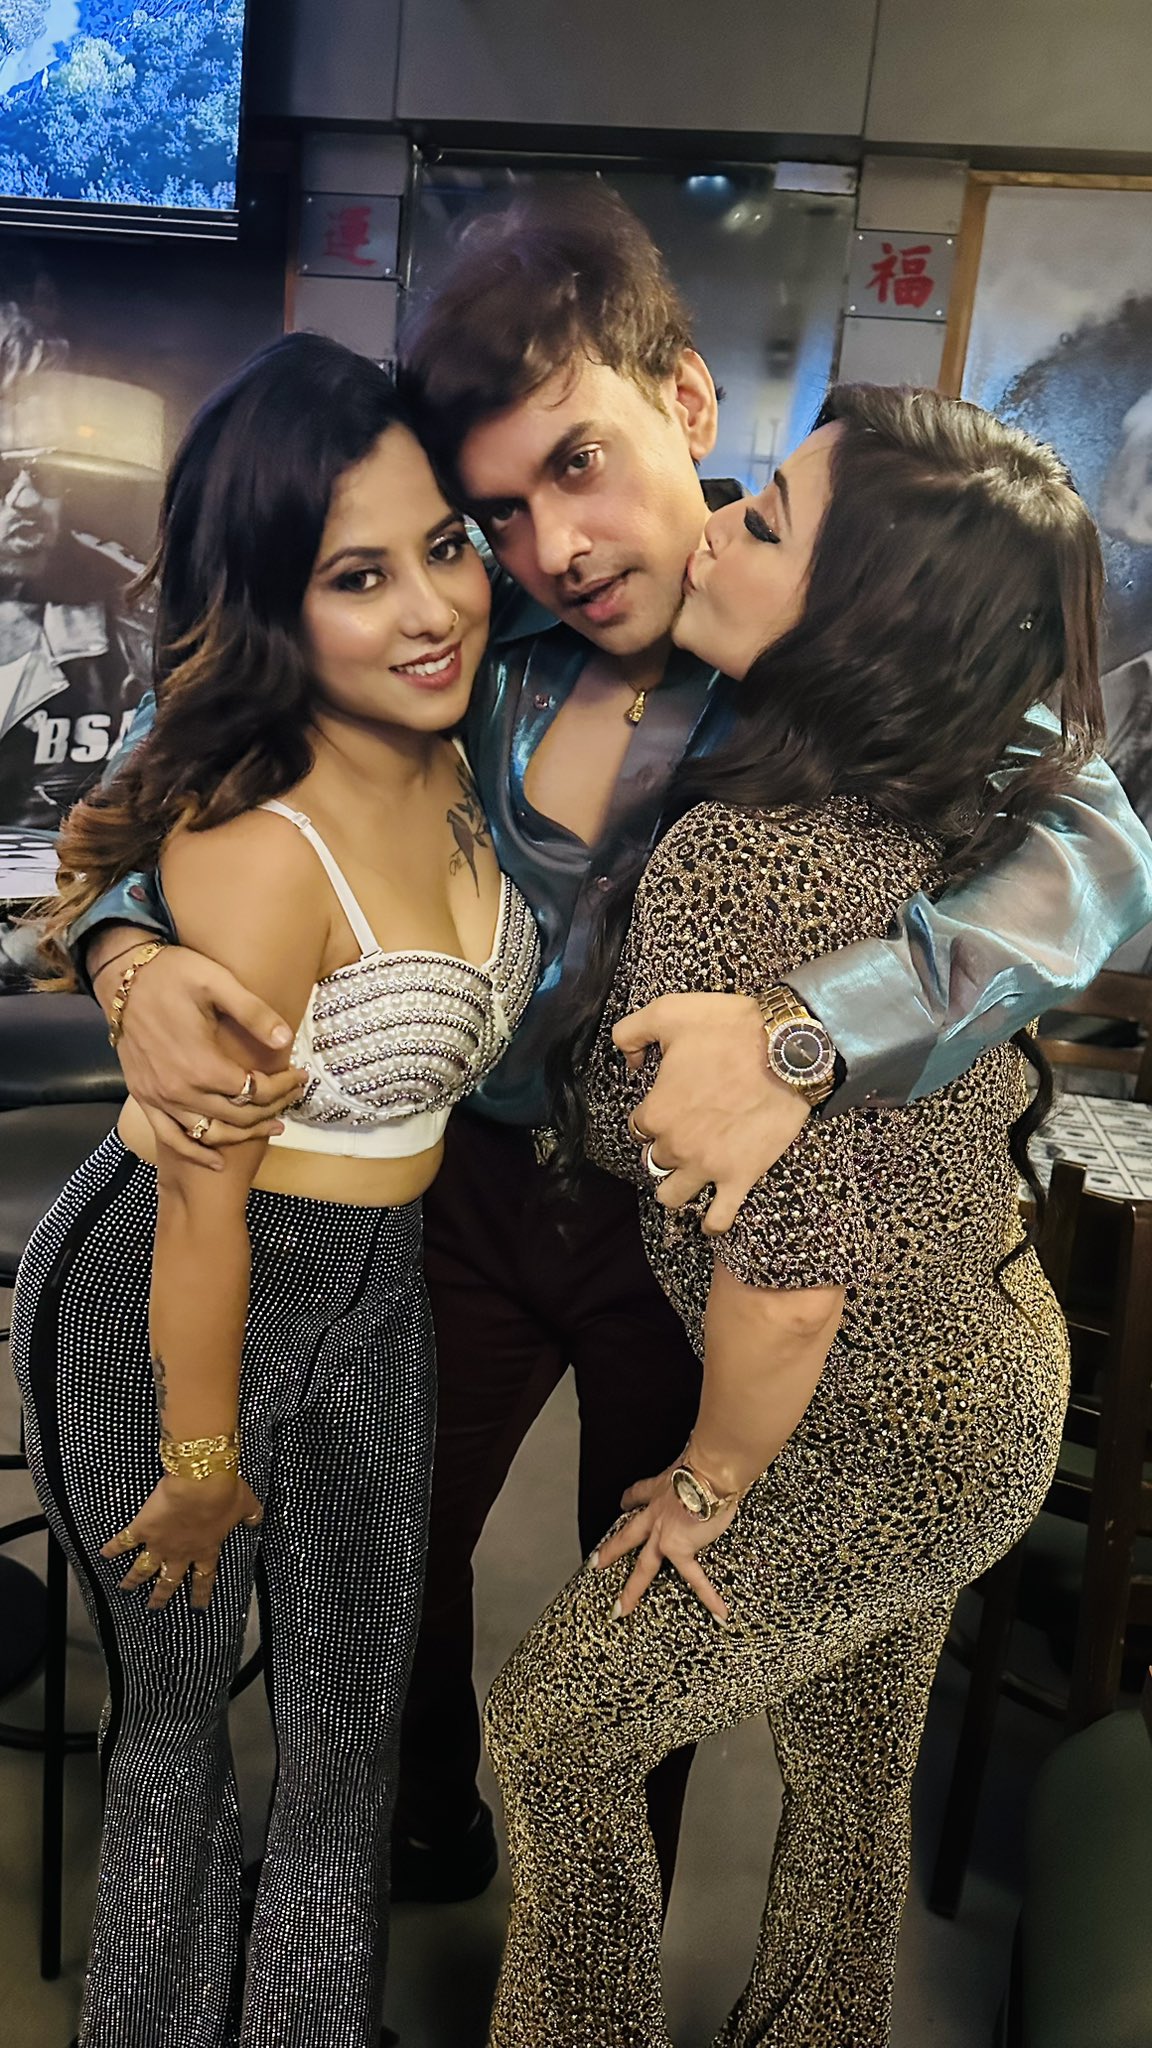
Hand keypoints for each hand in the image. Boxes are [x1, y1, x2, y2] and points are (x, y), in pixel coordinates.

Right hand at [94, 944, 305, 1167]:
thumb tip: (286, 1040)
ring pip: (210, 1133)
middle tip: (292, 1097)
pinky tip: (216, 1161)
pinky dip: (195, 1153)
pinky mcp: (144, 1098)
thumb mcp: (217, 982)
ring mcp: (159, 1098)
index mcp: (202, 1064)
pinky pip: (171, 1137)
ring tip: (271, 1126)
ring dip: (243, 1135)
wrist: (122, 978)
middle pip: (238, 1115)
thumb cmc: (172, 975)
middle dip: (272, 1109)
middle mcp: (180, 1090)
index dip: (283, 1087)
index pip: (255, 1090)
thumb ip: (254, 1013)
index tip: (300, 1076)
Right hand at [101, 1472, 263, 1610]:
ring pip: (143, 1568)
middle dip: (161, 1596)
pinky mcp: (143, 1529)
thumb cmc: (225, 1493)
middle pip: (169, 1581)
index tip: (197, 1608)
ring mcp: (160, 1543)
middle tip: (154, 1608)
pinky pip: (124, 1541)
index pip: (204, 1578)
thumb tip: (257, 1520)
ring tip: (124, 1589)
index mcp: (207, 1549)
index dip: (200, 1594)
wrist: (201, 1481)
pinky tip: (103, 1555)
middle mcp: (182, 1553)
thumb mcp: (246, 1505)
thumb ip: (252, 1516)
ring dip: (133, 1579)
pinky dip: (113, 1548)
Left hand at [592, 1466, 736, 1620]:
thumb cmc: (706, 1463)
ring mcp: (665, 1534)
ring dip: (631, 1590)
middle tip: (596, 1563)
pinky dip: (708, 1596)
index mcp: (661, 1490)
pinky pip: (695, 1578)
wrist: (708, 1474)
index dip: (630, 1500)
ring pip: (643, 1566)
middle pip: (628, 1536)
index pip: (639, 1494)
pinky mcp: (680, 1549)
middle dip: (611, 1550)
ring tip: (621, 1609)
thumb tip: (717, 1463)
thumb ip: (699, 1468)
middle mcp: (658, 1513)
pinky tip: (718, 1613)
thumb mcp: (693, 1462)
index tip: (623, 1503)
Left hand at [614, 992, 809, 1232]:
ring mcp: (708, 1166)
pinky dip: (711, 1222)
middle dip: (664, 1146)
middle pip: (655, 1159)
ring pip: (673, 1195)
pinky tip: (709, 1221)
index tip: (666, 1103)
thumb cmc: (730, 1029)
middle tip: (684, 1131)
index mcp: (657, 1110)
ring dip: (675, 1185)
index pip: (637, 1126)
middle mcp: (677, 1145)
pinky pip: (719, 1216)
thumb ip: (632, 1032)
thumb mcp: (668, 1012)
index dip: (650, 1114)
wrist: (789, 1049)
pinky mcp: (740, 1176)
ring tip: (686, 1173)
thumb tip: (630, 1060)